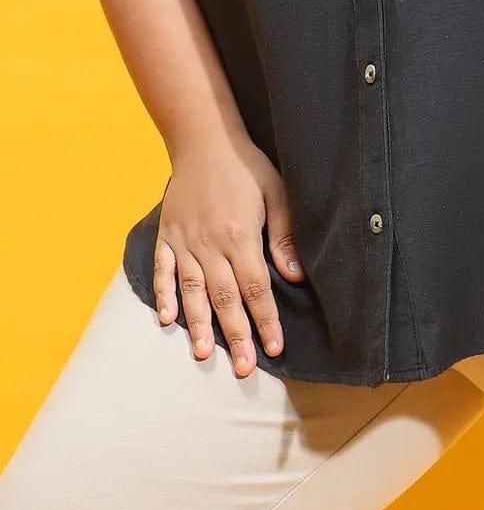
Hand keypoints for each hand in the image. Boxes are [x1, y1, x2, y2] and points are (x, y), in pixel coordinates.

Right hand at [152, 135, 304, 376]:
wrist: (204, 140)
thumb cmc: (246, 167)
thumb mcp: (276, 193)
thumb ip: (283, 235)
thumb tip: (294, 275)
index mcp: (240, 235)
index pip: (256, 288)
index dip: (266, 320)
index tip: (275, 348)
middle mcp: (210, 245)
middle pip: (225, 298)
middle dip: (235, 336)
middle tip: (242, 369)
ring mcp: (185, 242)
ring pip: (193, 291)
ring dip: (199, 325)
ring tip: (204, 355)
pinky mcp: (167, 235)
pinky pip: (163, 270)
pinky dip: (164, 295)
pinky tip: (168, 320)